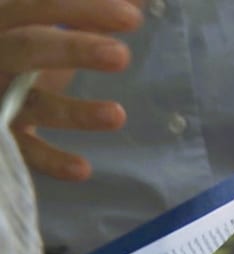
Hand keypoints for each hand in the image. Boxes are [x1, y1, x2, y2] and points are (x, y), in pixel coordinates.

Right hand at [0, 0, 142, 179]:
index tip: (132, 16)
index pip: (36, 5)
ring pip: (30, 104)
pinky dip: (51, 161)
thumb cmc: (22, 48)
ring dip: (73, 113)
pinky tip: (83, 169)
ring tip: (117, 115)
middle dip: (73, 50)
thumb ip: (87, 11)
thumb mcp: (49, 22)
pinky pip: (24, 152)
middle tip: (121, 56)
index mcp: (5, 16)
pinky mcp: (0, 136)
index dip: (80, 8)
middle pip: (27, 47)